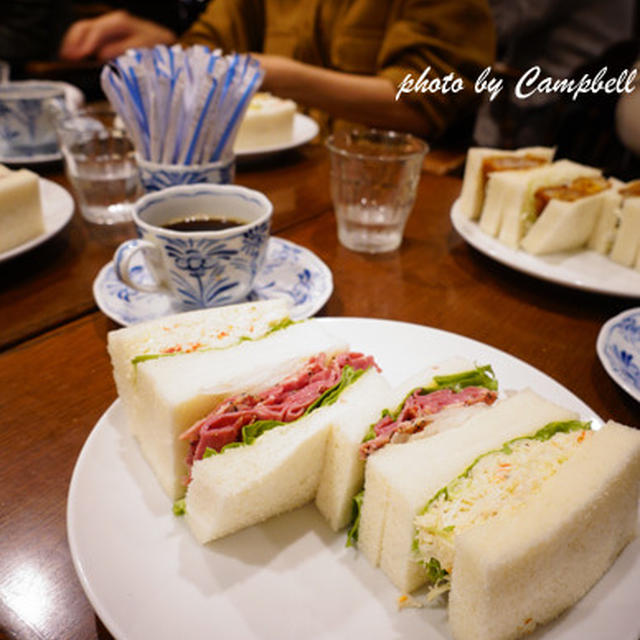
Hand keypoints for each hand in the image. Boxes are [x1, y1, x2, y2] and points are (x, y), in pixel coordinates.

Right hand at [59, 10, 176, 61]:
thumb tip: (102, 55)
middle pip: (84, 27)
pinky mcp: (105, 34)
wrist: (163, 39)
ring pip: (83, 30)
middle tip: (66, 58)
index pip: (96, 31)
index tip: (78, 56)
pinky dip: (78, 44)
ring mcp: (106, 27)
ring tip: (65, 57)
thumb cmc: (155, 43)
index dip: (85, 44)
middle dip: (73, 42)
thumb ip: (122, 49)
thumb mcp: (143, 47)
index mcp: (119, 22)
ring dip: (72, 43)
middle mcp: (110, 22)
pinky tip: (74, 54)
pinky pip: (87, 35)